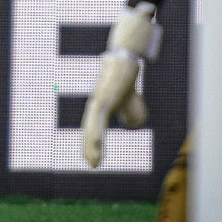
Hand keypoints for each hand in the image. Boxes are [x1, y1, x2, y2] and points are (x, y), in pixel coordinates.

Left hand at [80, 2, 157, 167]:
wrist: (127, 57)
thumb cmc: (127, 75)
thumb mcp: (131, 98)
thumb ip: (130, 110)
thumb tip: (130, 123)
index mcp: (101, 106)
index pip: (94, 128)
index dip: (92, 143)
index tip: (93, 159)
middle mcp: (96, 103)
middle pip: (91, 129)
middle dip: (90, 148)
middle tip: (92, 164)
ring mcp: (98, 100)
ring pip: (92, 126)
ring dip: (92, 144)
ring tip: (92, 161)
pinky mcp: (103, 97)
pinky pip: (97, 118)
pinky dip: (97, 131)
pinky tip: (95, 142)